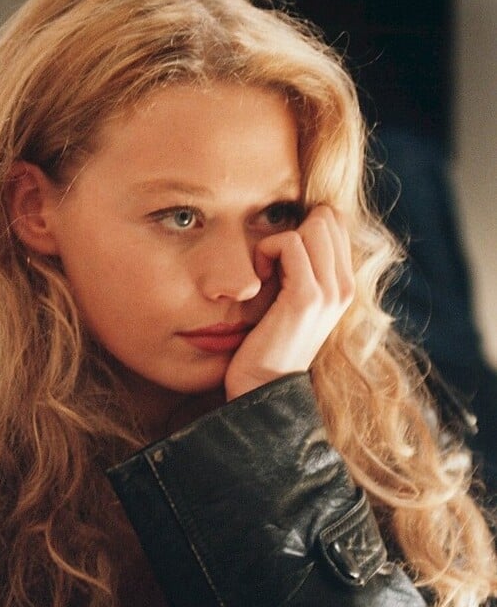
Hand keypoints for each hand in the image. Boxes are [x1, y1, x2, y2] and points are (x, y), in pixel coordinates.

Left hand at [224, 206, 354, 398]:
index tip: (283, 258)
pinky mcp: (307, 296)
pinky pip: (289, 243)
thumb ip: (304, 269)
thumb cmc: (268, 344)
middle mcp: (346, 287)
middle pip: (328, 217)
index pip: (336, 222)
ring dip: (278, 241)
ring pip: (314, 224)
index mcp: (345, 286)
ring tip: (266, 271)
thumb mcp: (293, 301)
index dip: (304, 227)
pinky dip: (266, 251)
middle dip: (294, 228)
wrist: (264, 389)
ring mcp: (331, 292)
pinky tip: (260, 278)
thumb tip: (296, 228)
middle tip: (274, 263)